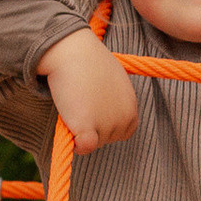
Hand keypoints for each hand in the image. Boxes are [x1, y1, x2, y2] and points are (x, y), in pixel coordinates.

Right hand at [37, 28, 138, 153]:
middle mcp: (124, 119)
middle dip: (93, 127)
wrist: (73, 53)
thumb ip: (114, 100)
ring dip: (81, 131)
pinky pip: (84, 148)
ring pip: (94, 143)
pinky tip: (68, 125)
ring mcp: (108, 125)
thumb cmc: (90, 62)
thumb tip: (103, 109)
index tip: (93, 109)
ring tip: (74, 105)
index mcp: (132, 108)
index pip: (123, 132)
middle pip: (107, 139)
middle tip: (80, 103)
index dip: (107, 124)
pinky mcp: (89, 130)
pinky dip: (76, 144)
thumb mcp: (113, 81)